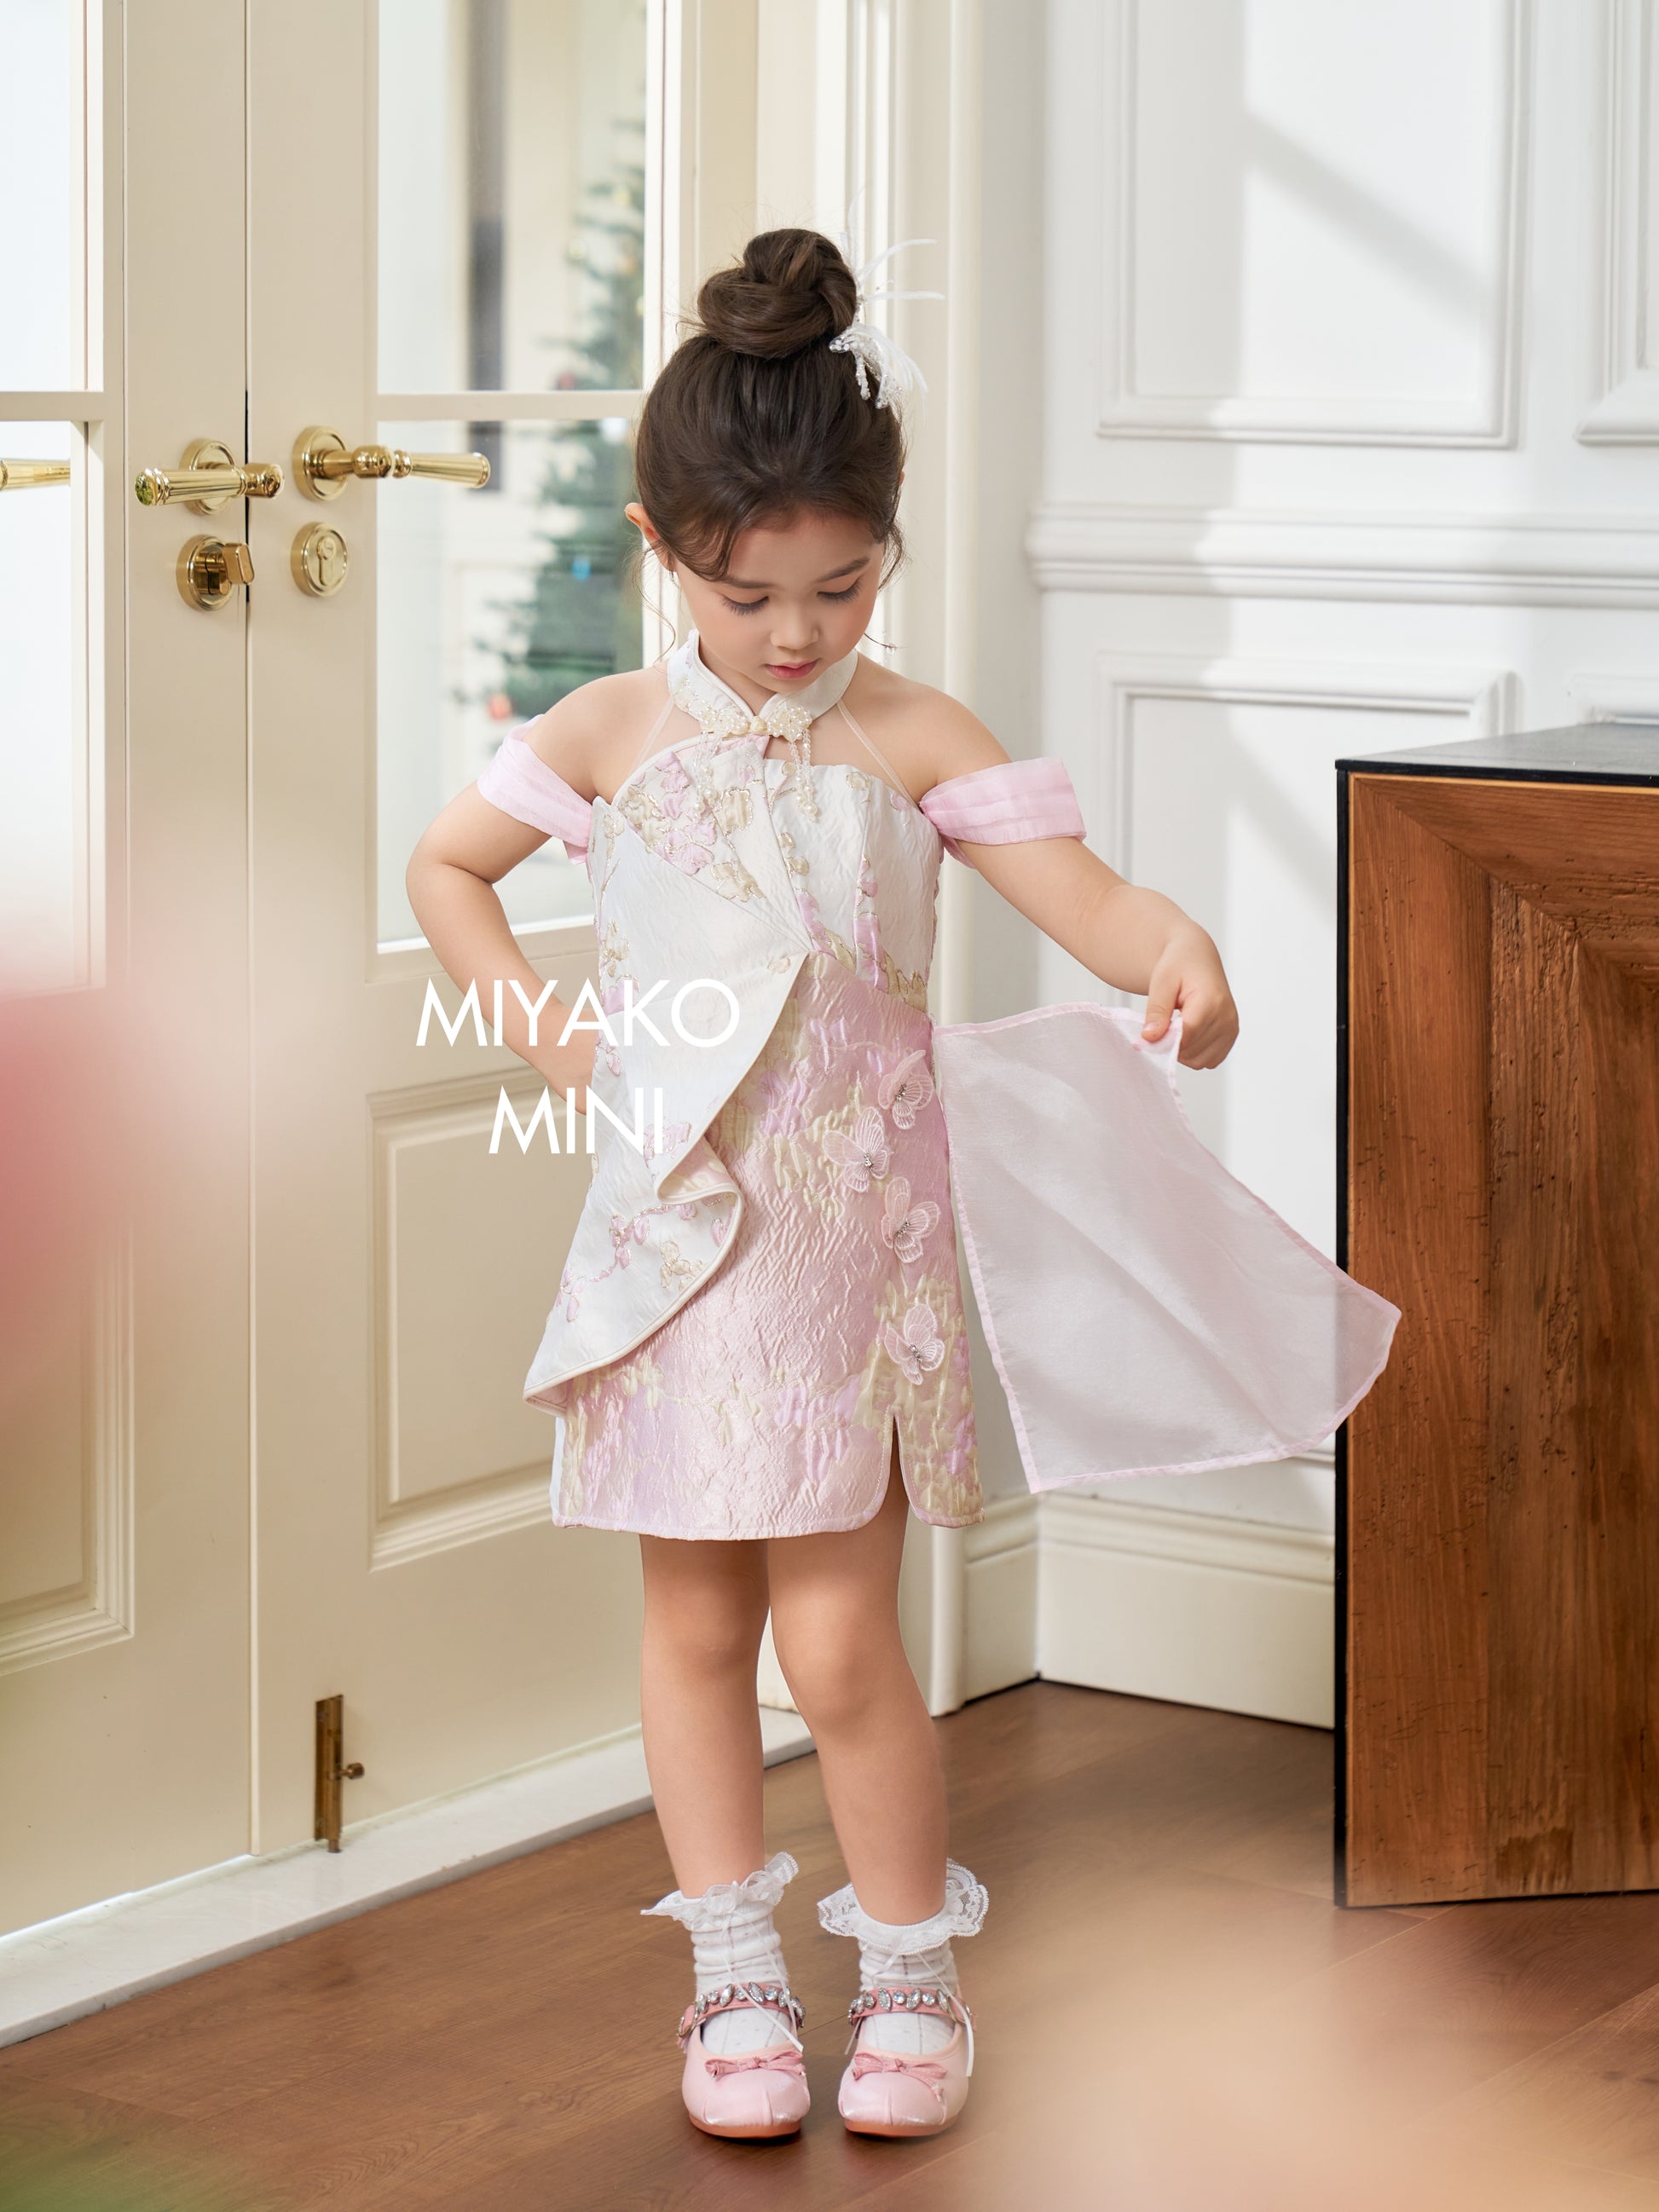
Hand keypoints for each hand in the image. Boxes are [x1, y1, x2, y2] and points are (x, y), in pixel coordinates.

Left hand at [1141, 927, 1238, 1068]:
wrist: (1197, 957)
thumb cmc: (1179, 965)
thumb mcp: (1161, 982)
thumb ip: (1157, 1010)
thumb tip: (1149, 1037)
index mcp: (1211, 1001)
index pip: (1186, 1036)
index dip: (1165, 1040)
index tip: (1150, 1033)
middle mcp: (1227, 1017)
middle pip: (1192, 1051)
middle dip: (1171, 1044)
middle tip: (1162, 1024)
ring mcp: (1231, 1028)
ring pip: (1199, 1061)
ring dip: (1183, 1051)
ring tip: (1176, 1026)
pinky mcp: (1231, 1036)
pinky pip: (1209, 1060)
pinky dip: (1194, 1053)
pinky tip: (1187, 1033)